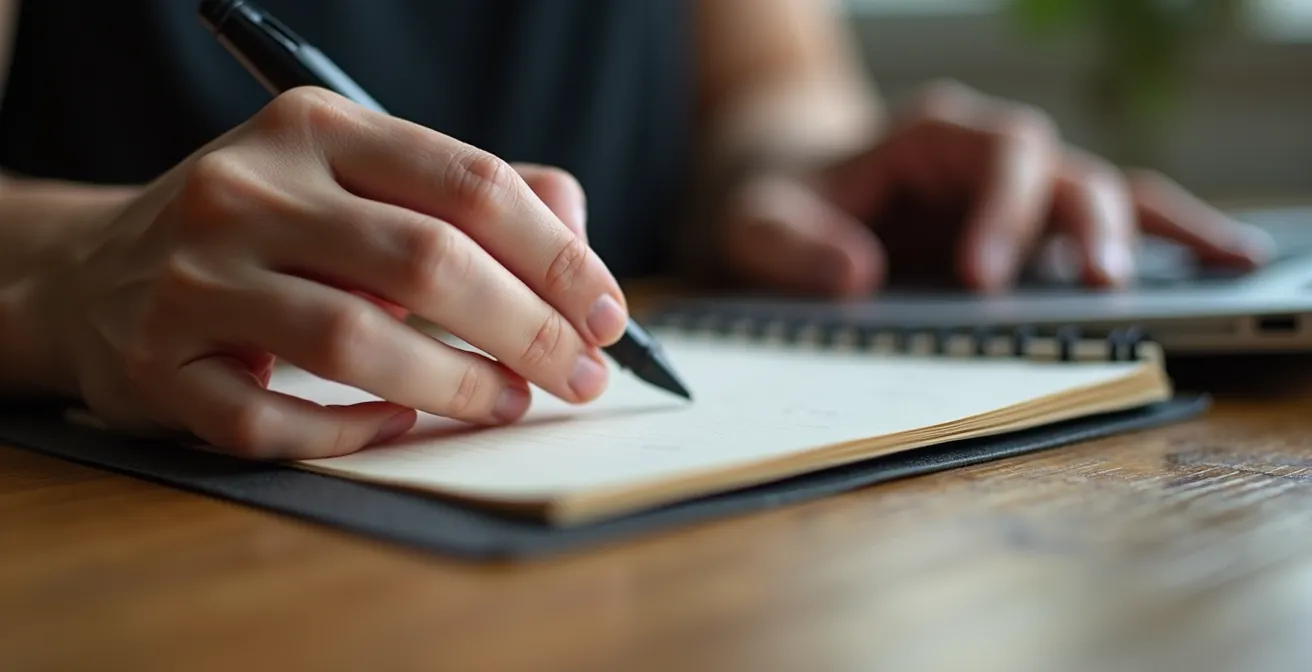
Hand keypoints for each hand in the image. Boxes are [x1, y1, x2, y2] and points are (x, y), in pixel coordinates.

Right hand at [26, 87, 628, 458]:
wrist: (96, 271)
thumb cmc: (269, 231)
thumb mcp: (359, 182)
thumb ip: (473, 199)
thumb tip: (578, 242)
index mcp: (316, 131)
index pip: (468, 184)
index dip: (557, 257)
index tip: (607, 315)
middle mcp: (249, 191)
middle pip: (424, 261)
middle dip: (527, 329)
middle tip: (578, 376)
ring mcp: (194, 279)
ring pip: (353, 342)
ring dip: (458, 386)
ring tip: (510, 402)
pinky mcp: (160, 365)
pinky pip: (274, 421)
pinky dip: (354, 432)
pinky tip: (399, 422)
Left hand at [718, 81, 1272, 295]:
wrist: (782, 186)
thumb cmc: (773, 198)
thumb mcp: (756, 221)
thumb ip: (791, 245)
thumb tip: (859, 277)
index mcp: (929, 137)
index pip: (997, 154)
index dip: (1004, 211)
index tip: (982, 279)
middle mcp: (984, 156)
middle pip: (1063, 170)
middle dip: (1086, 226)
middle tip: (1100, 288)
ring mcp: (1010, 192)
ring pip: (1102, 190)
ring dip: (1148, 232)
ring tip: (1220, 268)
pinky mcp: (1022, 230)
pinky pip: (1103, 221)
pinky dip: (1161, 236)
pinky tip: (1218, 259)